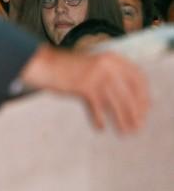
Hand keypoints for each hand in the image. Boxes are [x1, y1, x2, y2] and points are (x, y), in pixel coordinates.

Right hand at [20, 46, 149, 132]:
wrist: (45, 64)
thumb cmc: (70, 67)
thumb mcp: (95, 65)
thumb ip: (112, 75)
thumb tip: (132, 99)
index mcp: (113, 58)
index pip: (139, 78)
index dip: (144, 95)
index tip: (145, 109)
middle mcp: (108, 66)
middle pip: (130, 94)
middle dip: (136, 113)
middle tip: (137, 126)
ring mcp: (96, 76)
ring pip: (117, 104)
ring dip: (122, 120)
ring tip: (125, 132)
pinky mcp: (84, 87)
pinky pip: (98, 108)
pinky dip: (99, 120)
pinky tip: (100, 127)